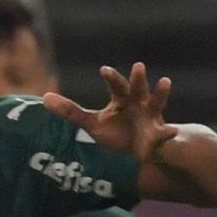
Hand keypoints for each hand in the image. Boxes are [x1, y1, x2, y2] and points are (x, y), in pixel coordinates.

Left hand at [41, 63, 179, 163]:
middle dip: (138, 78)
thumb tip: (44, 97)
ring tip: (165, 82)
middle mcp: (138, 104)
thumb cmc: (116, 131)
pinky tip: (172, 131)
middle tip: (138, 66)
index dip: (111, 78)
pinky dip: (169, 132)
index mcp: (122, 99)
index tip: (104, 69)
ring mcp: (151, 118)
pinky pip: (165, 134)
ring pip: (156, 103)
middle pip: (137, 89)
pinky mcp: (159, 134)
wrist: (142, 150)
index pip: (116, 86)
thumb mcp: (91, 123)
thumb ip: (70, 111)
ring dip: (160, 93)